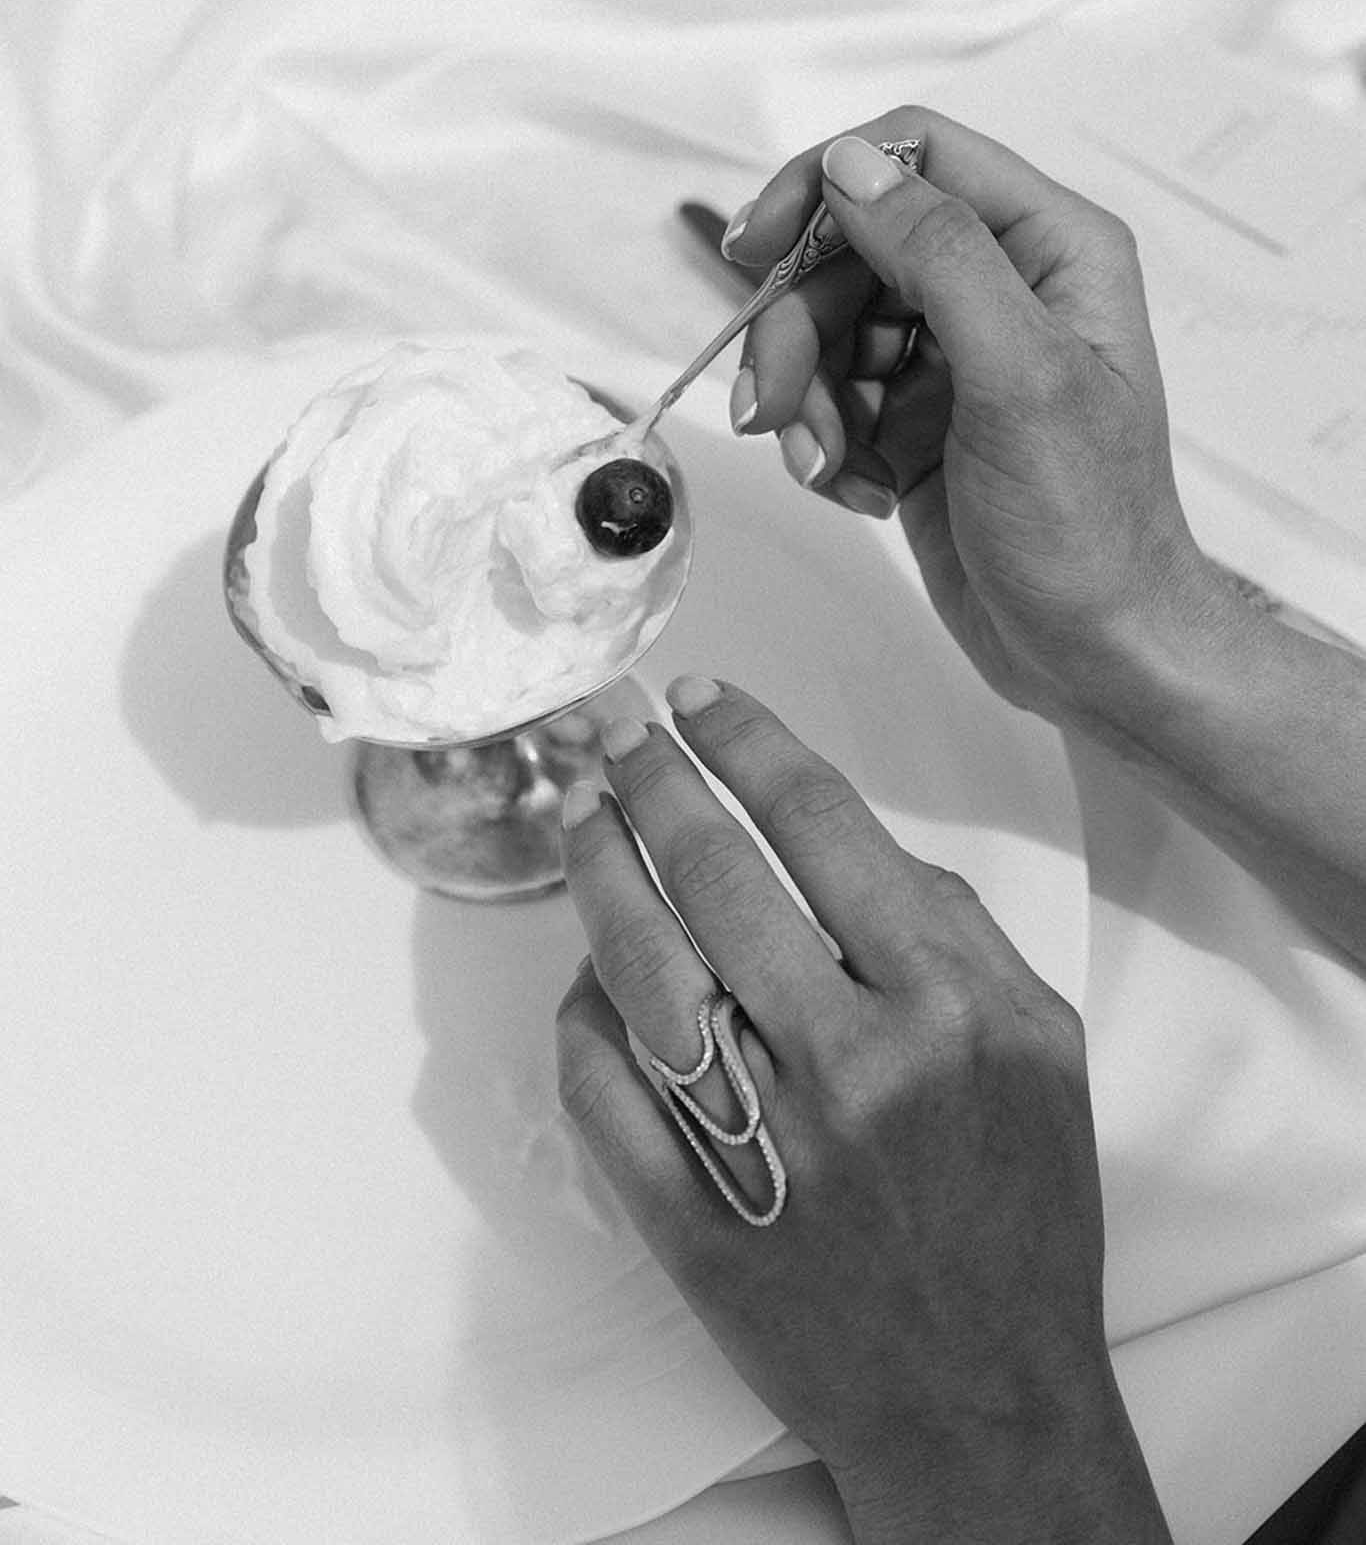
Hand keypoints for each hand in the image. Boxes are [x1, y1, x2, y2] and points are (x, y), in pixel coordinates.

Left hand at [556, 679, 1171, 1544]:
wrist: (982, 1397)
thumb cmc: (1019, 1212)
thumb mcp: (1041, 1047)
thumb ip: (954, 929)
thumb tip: (837, 837)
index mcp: (947, 1005)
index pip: (822, 827)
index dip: (748, 744)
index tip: (702, 698)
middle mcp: (852, 1065)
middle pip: (716, 878)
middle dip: (654, 782)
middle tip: (620, 735)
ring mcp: (763, 1147)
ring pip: (642, 972)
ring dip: (599, 877)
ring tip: (580, 818)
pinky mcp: (692, 1221)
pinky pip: (604, 1093)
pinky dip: (582, 1017)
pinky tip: (586, 968)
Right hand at [725, 108, 1220, 725]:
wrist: (1096, 655)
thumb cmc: (1088, 527)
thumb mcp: (1021, 377)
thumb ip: (940, 255)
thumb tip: (851, 164)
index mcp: (1050, 248)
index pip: (916, 154)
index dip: (824, 186)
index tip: (757, 249)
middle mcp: (1000, 285)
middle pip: (850, 247)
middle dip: (798, 326)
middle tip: (772, 404)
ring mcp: (952, 353)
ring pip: (827, 324)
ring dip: (803, 396)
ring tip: (823, 466)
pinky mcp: (915, 417)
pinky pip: (829, 393)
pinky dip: (821, 440)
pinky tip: (855, 490)